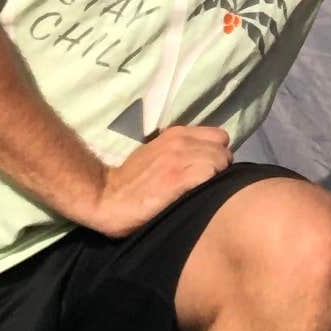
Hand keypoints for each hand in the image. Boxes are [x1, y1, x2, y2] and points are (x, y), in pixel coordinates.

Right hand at [86, 122, 231, 235]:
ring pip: (221, 160)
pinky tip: (197, 196)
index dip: (217, 154)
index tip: (209, 169)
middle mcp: (180, 141)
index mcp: (176, 134)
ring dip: (216, 177)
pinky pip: (210, 174)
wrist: (106, 196)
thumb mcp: (156, 154)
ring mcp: (179, 158)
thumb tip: (206, 157)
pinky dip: (210, 186)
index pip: (218, 136)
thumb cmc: (131, 181)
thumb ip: (180, 150)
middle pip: (224, 149)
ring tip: (201, 191)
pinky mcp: (178, 178)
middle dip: (220, 167)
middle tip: (206, 184)